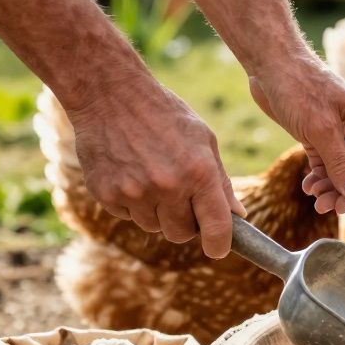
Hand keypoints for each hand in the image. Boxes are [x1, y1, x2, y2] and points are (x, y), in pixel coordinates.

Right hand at [65, 76, 245, 257]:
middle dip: (186, 223)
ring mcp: (134, 193)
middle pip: (181, 234)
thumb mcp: (203, 140)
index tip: (218, 249)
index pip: (216, 227)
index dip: (220, 244)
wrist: (110, 95)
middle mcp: (167, 187)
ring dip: (157, 212)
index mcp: (198, 172)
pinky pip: (127, 216)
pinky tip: (131, 173)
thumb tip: (238, 215)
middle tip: (181, 199)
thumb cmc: (165, 115)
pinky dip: (132, 203)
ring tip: (153, 177)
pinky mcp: (107, 195)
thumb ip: (220, 182)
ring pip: (153, 227)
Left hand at [249, 57, 344, 213]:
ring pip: (343, 174)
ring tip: (313, 197)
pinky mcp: (321, 137)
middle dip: (343, 193)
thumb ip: (341, 164)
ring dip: (330, 189)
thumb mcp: (321, 130)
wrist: (272, 64)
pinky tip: (308, 186)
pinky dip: (319, 179)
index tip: (340, 208)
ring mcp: (342, 135)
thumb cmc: (300, 89)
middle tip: (322, 207)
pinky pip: (327, 166)